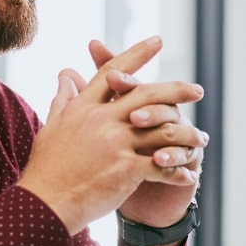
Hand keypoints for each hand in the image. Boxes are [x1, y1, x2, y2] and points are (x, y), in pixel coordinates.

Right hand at [16, 37, 205, 235]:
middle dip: (177, 90)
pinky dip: (178, 171)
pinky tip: (189, 175)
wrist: (44, 204)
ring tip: (201, 139)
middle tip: (197, 90)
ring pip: (162, 130)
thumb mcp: (51, 126)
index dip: (136, 55)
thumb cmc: (46, 168)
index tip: (156, 41)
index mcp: (84, 108)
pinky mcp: (125, 169)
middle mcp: (101, 120)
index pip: (113, 72)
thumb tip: (66, 72)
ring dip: (186, 135)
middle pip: (146, 94)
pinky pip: (162, 166)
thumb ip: (63, 98)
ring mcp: (114, 144)